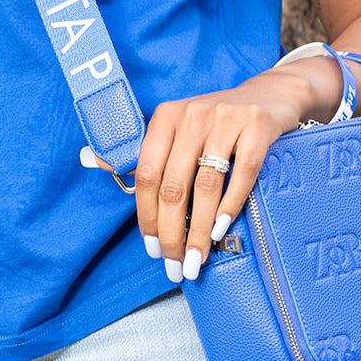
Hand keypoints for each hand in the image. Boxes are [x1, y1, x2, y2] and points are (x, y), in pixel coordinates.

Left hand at [132, 69, 317, 283]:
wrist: (270, 96)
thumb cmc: (216, 124)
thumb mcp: (177, 130)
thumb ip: (142, 151)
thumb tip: (91, 161)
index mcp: (165, 117)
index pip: (147, 174)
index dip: (147, 215)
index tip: (152, 249)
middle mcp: (191, 114)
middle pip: (174, 185)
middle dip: (172, 232)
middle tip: (175, 265)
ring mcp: (225, 118)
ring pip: (205, 185)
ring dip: (199, 230)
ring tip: (196, 258)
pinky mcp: (256, 126)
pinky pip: (241, 172)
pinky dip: (230, 206)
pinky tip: (221, 229)